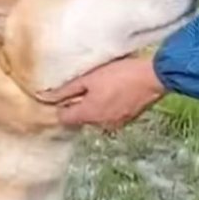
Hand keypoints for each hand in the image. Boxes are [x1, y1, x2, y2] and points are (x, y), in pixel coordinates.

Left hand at [38, 57, 166, 130]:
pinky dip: (109, 106)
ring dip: (95, 104)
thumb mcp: (89, 78)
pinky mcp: (129, 119)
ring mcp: (116, 124)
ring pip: (96, 116)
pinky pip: (111, 115)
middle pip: (80, 117)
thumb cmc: (120, 74)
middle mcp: (100, 125)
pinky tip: (115, 91)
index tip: (63, 91)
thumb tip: (43, 97)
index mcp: (88, 115)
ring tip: (101, 85)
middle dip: (78, 104)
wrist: (154, 76)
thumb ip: (65, 90)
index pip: (63, 118)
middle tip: (84, 84)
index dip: (60, 104)